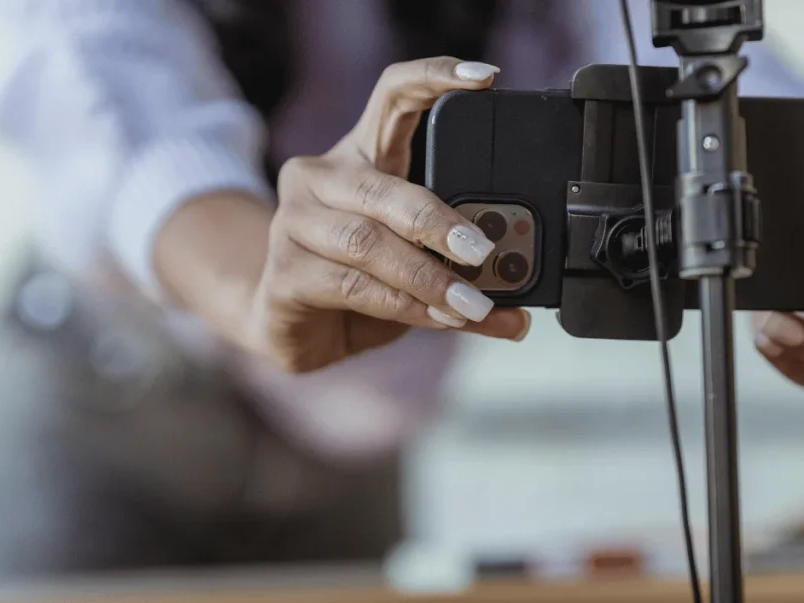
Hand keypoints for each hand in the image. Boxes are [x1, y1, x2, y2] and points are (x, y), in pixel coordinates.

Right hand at [246, 57, 529, 372]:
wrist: (296, 324)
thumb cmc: (362, 280)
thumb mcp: (416, 260)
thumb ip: (458, 266)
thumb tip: (518, 300)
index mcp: (361, 154)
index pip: (392, 95)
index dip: (434, 78)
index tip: (484, 78)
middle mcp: (320, 176)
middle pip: (384, 187)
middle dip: (439, 221)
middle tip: (484, 251)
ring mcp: (294, 222)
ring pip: (366, 242)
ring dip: (427, 278)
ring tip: (472, 303)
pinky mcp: (285, 272)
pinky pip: (353, 287)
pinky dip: (405, 307)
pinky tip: (437, 318)